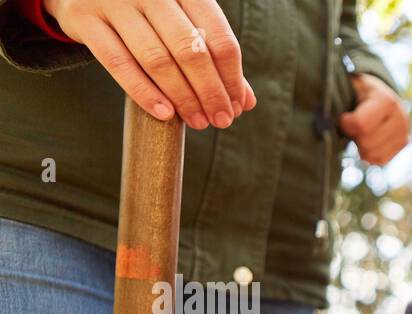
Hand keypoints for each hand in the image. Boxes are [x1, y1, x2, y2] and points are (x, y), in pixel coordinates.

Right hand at [45, 0, 253, 128]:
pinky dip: (143, 92)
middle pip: (190, 50)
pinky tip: (164, 114)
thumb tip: (245, 102)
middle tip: (220, 121)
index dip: (231, 77)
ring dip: (182, 97)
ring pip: (156, 58)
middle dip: (210, 92)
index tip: (236, 107)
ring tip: (197, 121)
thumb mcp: (182, 21)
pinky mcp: (84, 18)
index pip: (218, 37)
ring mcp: (114, 1)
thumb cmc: (146, 10)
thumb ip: (213, 56)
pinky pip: (118, 62)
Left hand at [338, 73, 408, 164]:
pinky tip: (366, 141)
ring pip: (374, 155)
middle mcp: (400, 118)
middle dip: (354, 137)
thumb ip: (340, 101)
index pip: (361, 125)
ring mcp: (404, 132)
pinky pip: (380, 160)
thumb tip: (325, 123)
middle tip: (351, 127)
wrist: (380, 92)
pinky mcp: (403, 144)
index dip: (346, 125)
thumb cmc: (358, 90)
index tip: (343, 118)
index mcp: (386, 100)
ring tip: (359, 133)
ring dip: (361, 147)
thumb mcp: (350, 87)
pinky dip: (369, 154)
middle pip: (368, 144)